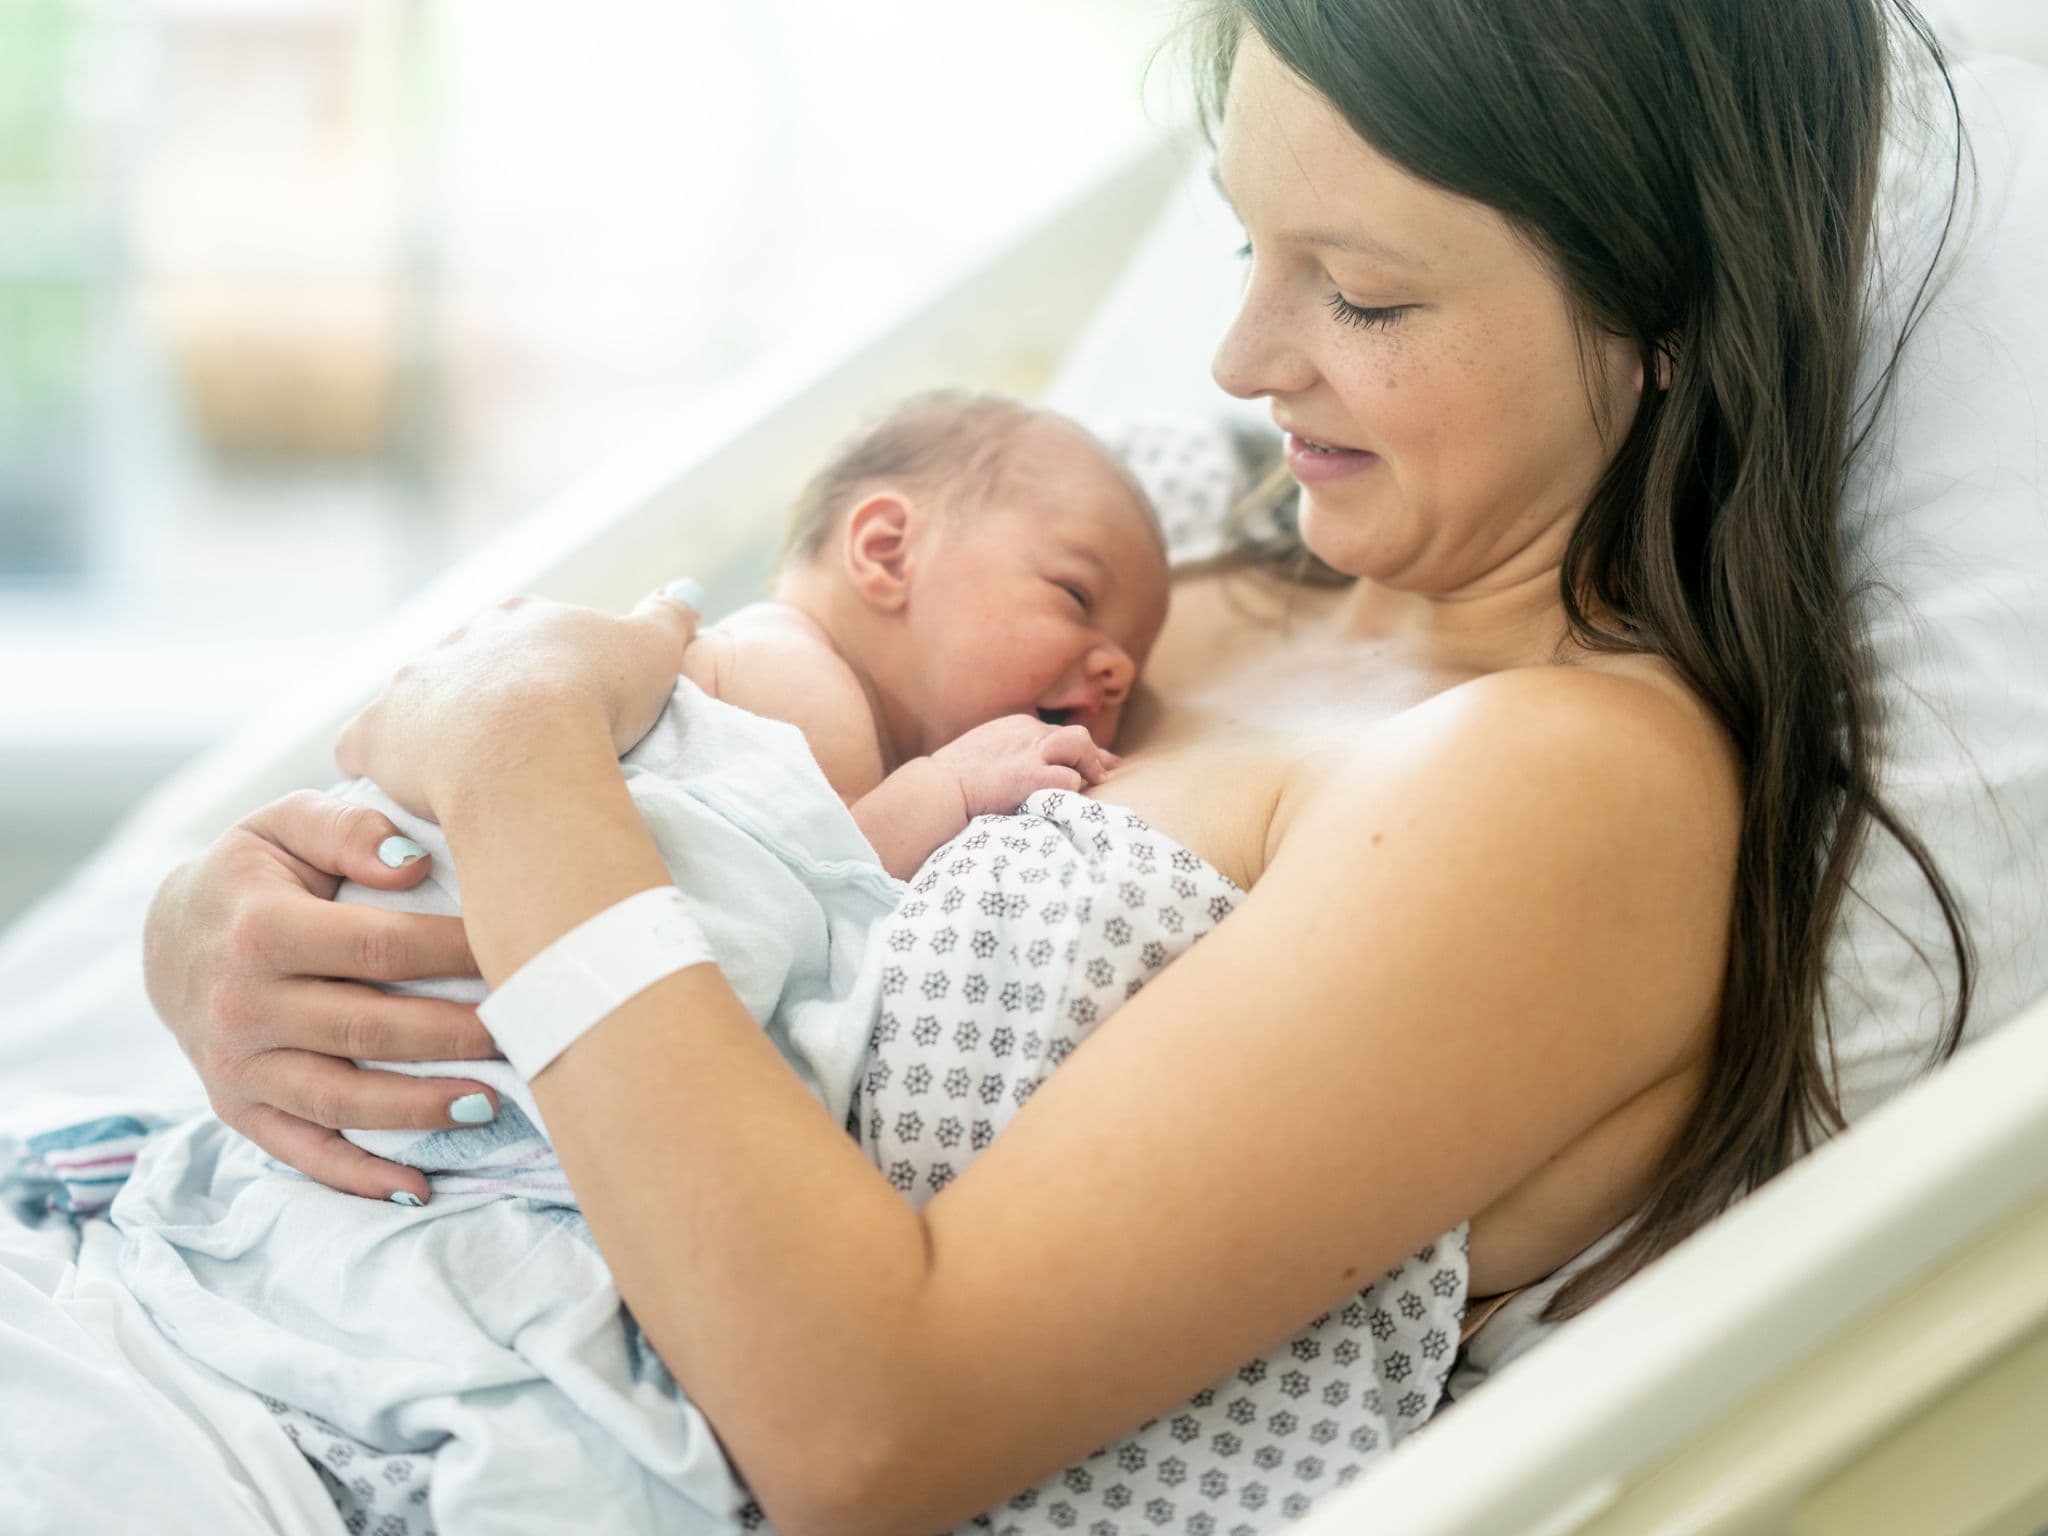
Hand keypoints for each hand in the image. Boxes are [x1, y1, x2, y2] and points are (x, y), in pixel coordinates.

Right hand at [144, 790, 500, 1202]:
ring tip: (492, 1104)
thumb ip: (350, 829)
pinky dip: (358, 1177)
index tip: (522, 951)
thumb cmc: (256, 873)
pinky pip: (302, 1152)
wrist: (170, 936)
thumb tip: (414, 862)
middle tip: (527, 1032)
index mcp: (262, 931)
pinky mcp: (239, 1109)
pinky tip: (418, 1189)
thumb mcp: (287, 824)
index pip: (381, 947)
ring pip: (340, 1099)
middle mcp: (244, 1006)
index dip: (456, 953)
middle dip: (455, 1035)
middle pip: (369, 1028)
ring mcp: (238, 1067)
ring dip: (419, 1109)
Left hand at [334, 586, 700, 821]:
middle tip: (514, 748)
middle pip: (466, 666)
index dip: (540, 673)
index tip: (559, 709)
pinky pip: (361, 748)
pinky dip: (376, 765)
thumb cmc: (597, 697)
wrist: (528, 743)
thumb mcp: (653, 649)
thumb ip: (667, 617)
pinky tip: (400, 790)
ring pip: (414, 702)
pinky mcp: (376, 733)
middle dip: (483, 699)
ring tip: (461, 773)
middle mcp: (457, 640)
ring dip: (431, 730)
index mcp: (519, 620)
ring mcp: (411, 684)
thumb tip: (686, 590)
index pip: (523, 637)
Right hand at [930, 714, 1121, 817]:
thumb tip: (1020, 774)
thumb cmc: (950, 783)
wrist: (934, 790)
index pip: (1059, 734)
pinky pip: (1069, 777)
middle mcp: (1026, 732)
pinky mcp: (1029, 775)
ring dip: (1090, 764)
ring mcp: (1029, 752)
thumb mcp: (982, 757)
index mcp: (1016, 726)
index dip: (1080, 751)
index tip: (1096, 763)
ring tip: (1095, 783)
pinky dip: (1072, 788)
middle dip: (1094, 756)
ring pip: (1080, 743)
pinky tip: (1069, 800)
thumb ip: (1006, 757)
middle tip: (1106, 773)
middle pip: (1077, 735)